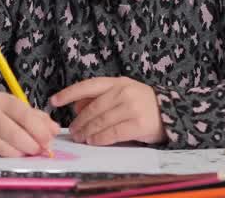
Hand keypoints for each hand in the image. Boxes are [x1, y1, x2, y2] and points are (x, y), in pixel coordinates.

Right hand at [0, 92, 59, 156]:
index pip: (25, 115)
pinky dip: (11, 156)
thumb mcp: (17, 109)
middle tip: (42, 151)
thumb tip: (54, 130)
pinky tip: (16, 154)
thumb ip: (38, 118)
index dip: (40, 131)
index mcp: (3, 100)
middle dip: (33, 146)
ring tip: (29, 153)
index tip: (49, 141)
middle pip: (16, 134)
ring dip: (23, 153)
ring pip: (7, 147)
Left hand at [50, 77, 166, 145]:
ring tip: (80, 137)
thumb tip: (76, 107)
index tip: (54, 101)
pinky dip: (100, 138)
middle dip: (79, 121)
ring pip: (101, 121)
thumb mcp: (121, 94)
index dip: (69, 93)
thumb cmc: (141, 104)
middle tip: (72, 131)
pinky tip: (94, 141)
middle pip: (93, 108)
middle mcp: (123, 92)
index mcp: (117, 82)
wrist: (171, 112)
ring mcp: (132, 107)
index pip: (88, 86)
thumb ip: (100, 98)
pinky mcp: (139, 124)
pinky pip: (113, 133)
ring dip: (87, 131)